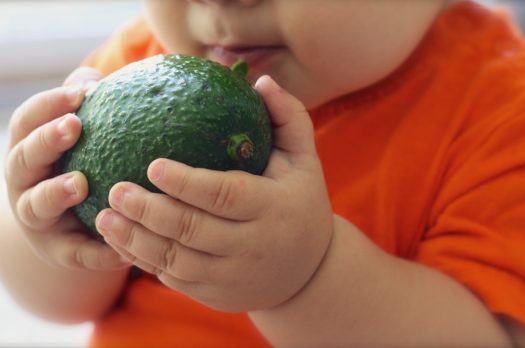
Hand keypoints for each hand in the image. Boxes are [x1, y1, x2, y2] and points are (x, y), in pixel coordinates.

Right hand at [5, 68, 129, 269]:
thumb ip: (85, 109)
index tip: (79, 93)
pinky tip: (122, 247)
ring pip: (36, 205)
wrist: (67, 227)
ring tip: (79, 184)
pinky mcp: (58, 251)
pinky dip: (96, 250)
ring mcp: (37, 219)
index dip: (47, 105)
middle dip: (45, 141)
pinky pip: (75, 252)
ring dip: (54, 192)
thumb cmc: (76, 167)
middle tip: (74, 126)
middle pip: (23, 159)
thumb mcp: (77, 139)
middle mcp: (24, 183)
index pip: (27, 121)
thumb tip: (100, 78)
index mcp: (29, 150)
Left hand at [95, 76, 333, 310]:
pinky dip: (144, 261)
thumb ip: (288, 118)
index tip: (152, 166)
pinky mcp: (214, 294)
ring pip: (175, 260)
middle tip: (115, 189)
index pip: (225, 195)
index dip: (187, 183)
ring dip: (135, 240)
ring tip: (104, 218)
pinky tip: (120, 241)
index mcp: (272, 208)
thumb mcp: (305, 161)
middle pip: (193, 230)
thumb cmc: (301, 204)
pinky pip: (173, 278)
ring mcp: (231, 275)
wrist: (308, 272)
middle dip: (149, 211)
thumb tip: (260, 81)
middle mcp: (252, 246)